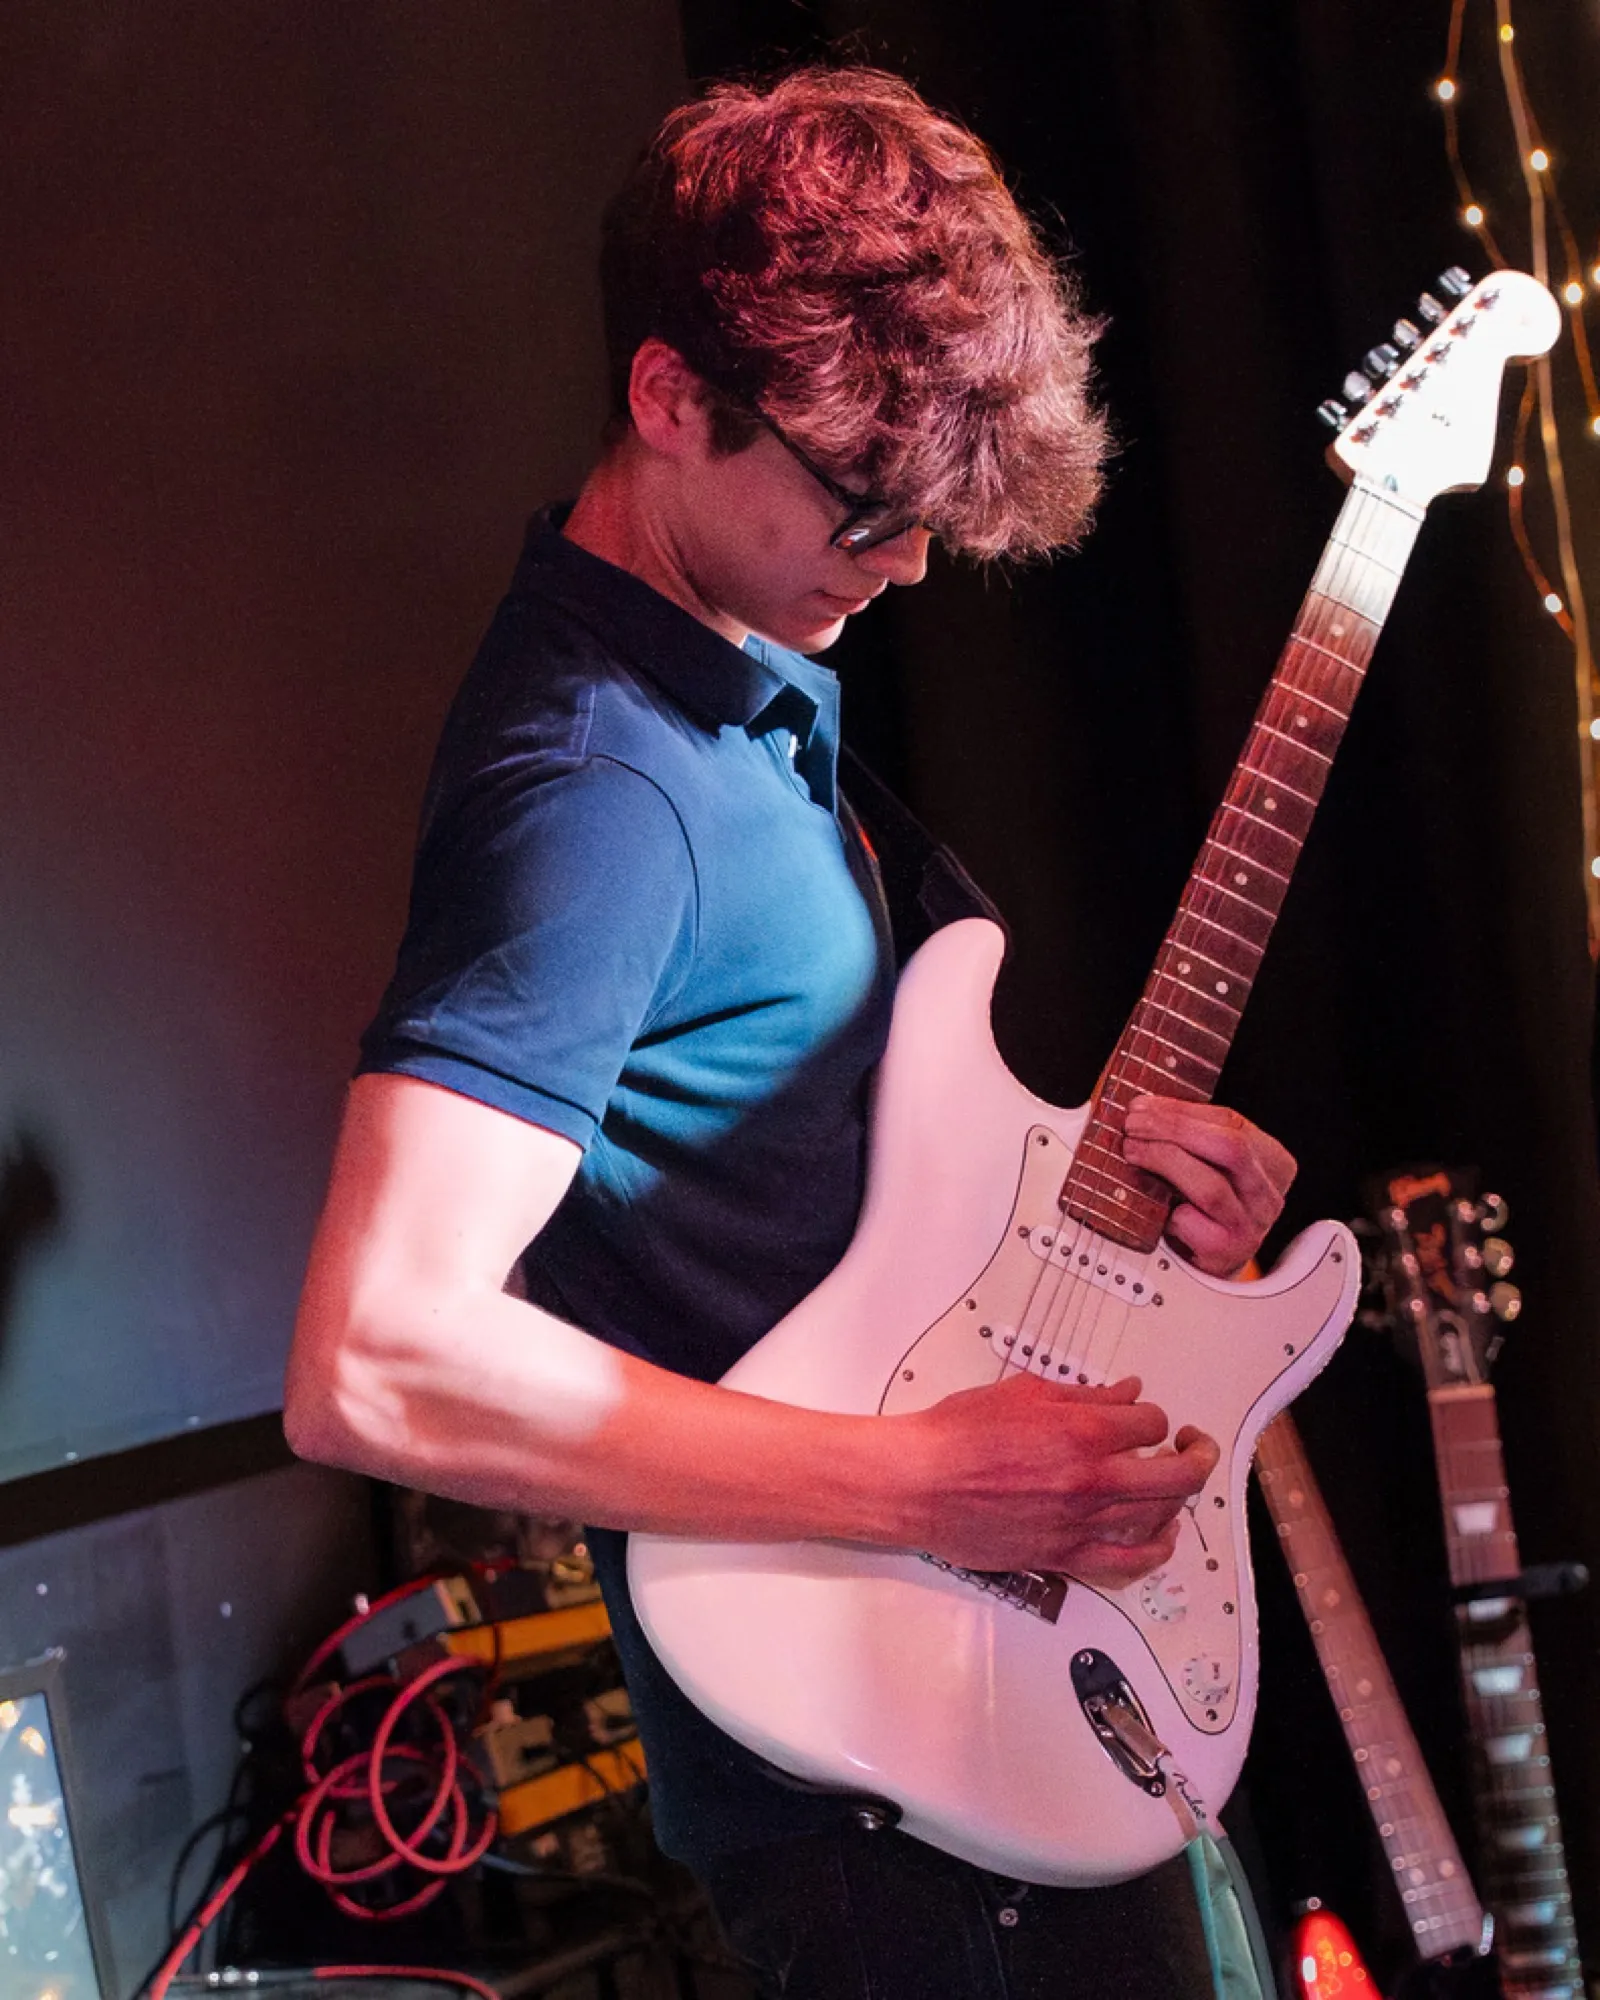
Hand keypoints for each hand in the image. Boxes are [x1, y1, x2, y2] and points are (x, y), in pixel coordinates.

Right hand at [897, 1373, 1218, 1587]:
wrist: (918, 1482)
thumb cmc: (958, 1435)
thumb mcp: (1024, 1393)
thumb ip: (1084, 1395)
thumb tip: (1126, 1392)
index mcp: (1083, 1431)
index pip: (1151, 1423)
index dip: (1152, 1416)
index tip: (1143, 1417)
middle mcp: (1092, 1480)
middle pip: (1177, 1475)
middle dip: (1196, 1455)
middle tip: (1195, 1446)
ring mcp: (1082, 1523)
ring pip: (1161, 1516)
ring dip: (1179, 1498)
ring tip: (1177, 1484)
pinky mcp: (1065, 1555)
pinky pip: (1129, 1562)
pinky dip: (1156, 1550)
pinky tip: (1162, 1535)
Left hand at [1122, 1097, 1294, 1276]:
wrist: (1211, 1263)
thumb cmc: (1204, 1206)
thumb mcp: (1210, 1165)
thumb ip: (1191, 1138)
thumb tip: (1143, 1109)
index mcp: (1272, 1161)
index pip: (1231, 1122)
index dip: (1181, 1110)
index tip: (1142, 1105)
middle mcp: (1267, 1195)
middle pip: (1230, 1148)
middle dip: (1175, 1129)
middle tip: (1134, 1125)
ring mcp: (1251, 1227)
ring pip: (1210, 1186)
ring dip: (1164, 1161)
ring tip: (1132, 1151)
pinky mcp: (1225, 1253)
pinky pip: (1191, 1223)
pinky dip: (1165, 1209)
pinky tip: (1149, 1201)